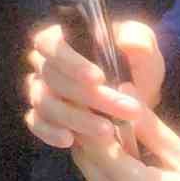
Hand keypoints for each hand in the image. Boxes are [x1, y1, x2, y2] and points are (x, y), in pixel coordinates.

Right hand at [24, 20, 163, 149]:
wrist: (133, 99)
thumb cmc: (134, 67)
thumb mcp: (143, 51)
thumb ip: (139, 41)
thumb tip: (128, 42)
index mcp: (61, 40)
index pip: (50, 44)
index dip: (69, 61)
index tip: (99, 78)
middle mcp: (43, 63)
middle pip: (52, 77)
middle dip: (91, 97)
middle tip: (129, 110)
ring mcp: (39, 90)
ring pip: (45, 102)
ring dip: (76, 118)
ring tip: (109, 131)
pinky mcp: (41, 115)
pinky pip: (35, 123)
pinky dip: (49, 132)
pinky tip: (70, 140)